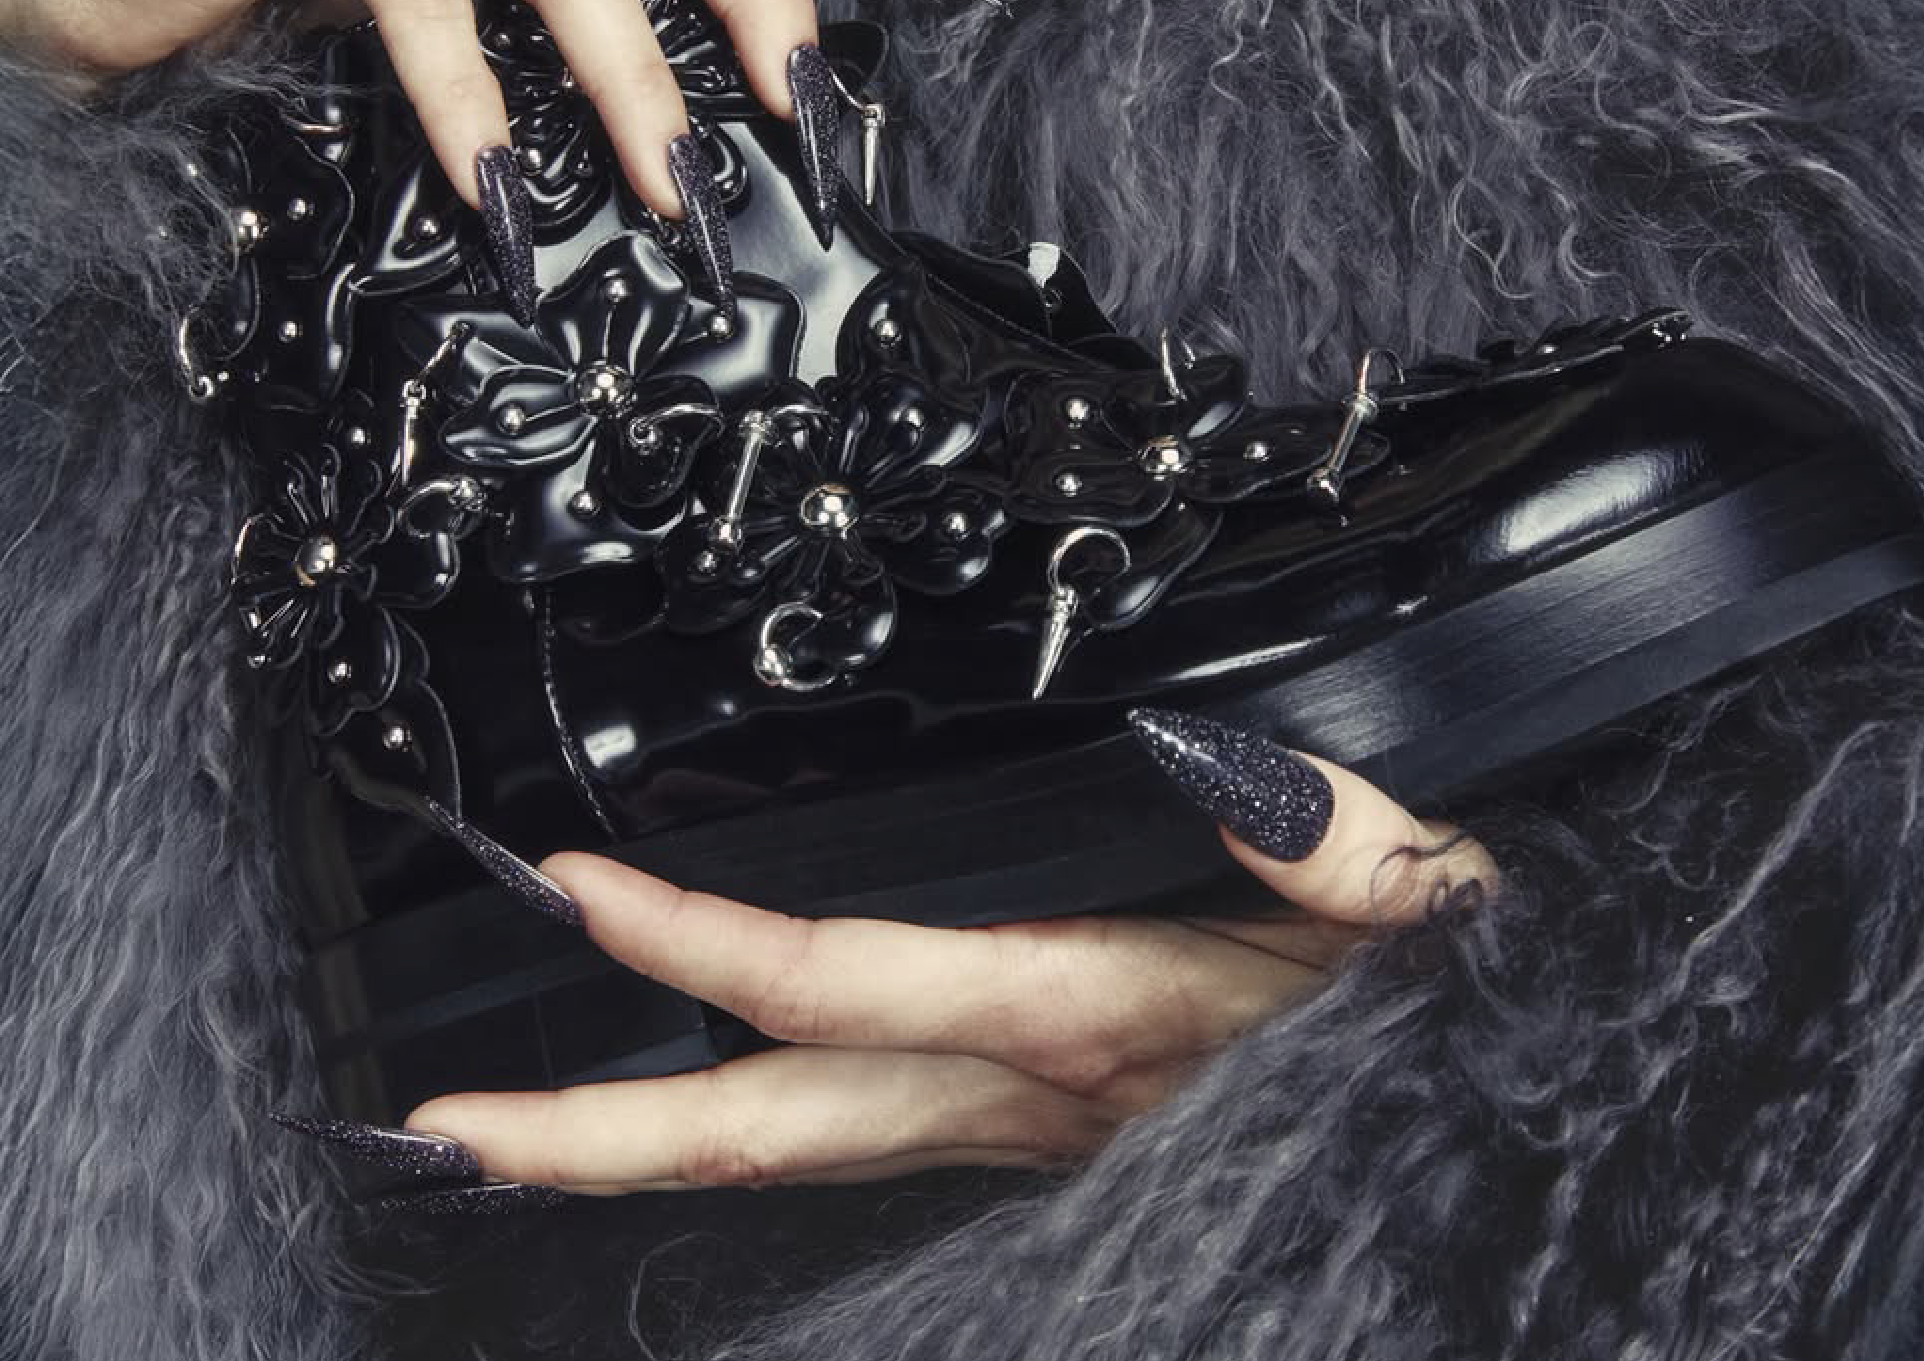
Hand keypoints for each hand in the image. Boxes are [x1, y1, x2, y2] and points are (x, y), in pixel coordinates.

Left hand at [343, 714, 1495, 1207]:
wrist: (1477, 1121)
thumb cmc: (1440, 1007)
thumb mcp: (1433, 907)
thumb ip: (1336, 845)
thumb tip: (1228, 766)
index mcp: (1106, 1010)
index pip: (858, 983)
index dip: (702, 944)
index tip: (579, 886)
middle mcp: (1037, 1093)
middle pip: (775, 1130)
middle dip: (601, 1136)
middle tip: (446, 1134)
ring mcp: (1025, 1131)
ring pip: (803, 1155)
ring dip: (651, 1147)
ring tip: (519, 1138)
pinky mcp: (1038, 1131)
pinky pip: (862, 1142)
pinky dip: (754, 1133)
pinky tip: (704, 1111)